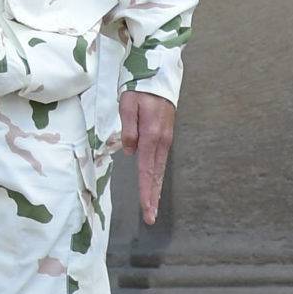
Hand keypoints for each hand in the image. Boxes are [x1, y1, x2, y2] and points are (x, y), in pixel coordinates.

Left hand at [121, 91, 175, 224]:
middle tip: (150, 217)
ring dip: (154, 188)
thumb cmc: (138, 89)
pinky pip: (159, 160)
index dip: (145, 191)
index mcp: (151, 135)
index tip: (146, 209)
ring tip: (151, 207)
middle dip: (152, 197)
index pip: (147, 169)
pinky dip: (155, 175)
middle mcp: (161, 141)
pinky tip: (152, 184)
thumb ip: (128, 129)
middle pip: (155, 174)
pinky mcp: (164, 135)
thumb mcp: (127, 105)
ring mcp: (165, 139)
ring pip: (158, 169)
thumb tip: (130, 152)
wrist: (157, 76)